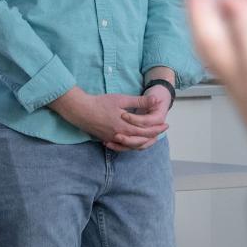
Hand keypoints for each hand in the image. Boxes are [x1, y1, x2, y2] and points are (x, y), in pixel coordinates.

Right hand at [50, 87, 167, 149]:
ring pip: (132, 145)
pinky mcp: (106, 139)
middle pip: (141, 139)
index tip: (165, 125)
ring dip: (143, 142)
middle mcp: (120, 135)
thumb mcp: (121, 99)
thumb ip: (139, 101)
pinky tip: (134, 142)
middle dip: (153, 135)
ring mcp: (112, 138)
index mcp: (125, 125)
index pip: (146, 130)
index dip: (157, 128)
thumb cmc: (101, 103)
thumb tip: (155, 100)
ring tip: (151, 137)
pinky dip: (130, 145)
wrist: (80, 111)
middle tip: (162, 131)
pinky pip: (121, 146)